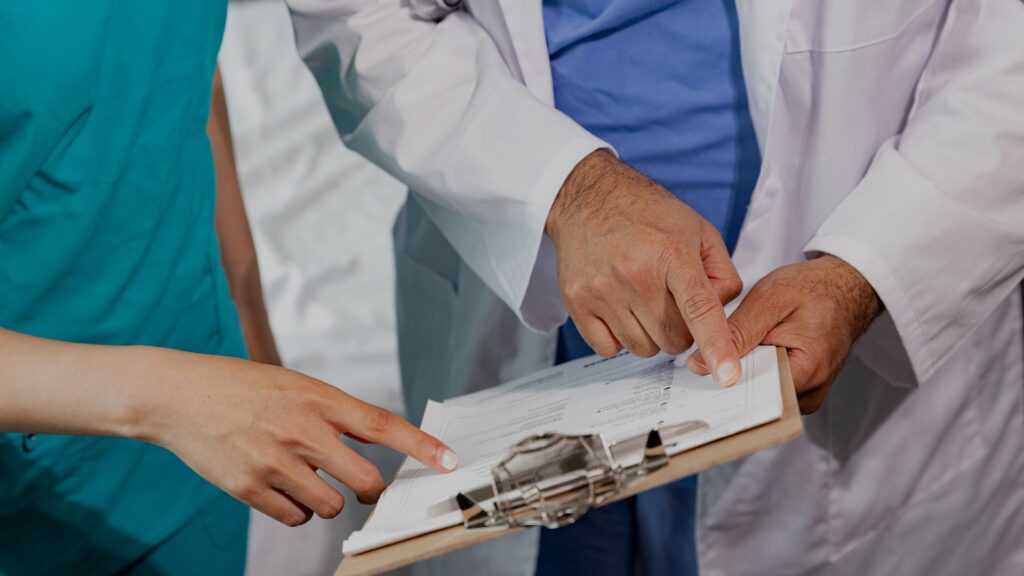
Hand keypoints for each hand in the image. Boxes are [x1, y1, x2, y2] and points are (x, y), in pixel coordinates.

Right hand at [138, 351, 457, 525]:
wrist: (179, 396)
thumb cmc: (243, 388)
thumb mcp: (296, 385)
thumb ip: (333, 413)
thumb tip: (369, 444)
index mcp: (319, 398)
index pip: (382, 424)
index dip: (421, 445)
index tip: (449, 461)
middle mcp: (302, 430)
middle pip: (364, 481)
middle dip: (370, 491)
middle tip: (361, 486)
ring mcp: (275, 462)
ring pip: (330, 507)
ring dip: (327, 501)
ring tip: (302, 477)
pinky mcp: (250, 488)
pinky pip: (296, 518)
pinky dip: (296, 510)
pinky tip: (280, 488)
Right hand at [546, 150, 743, 385]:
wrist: (588, 197)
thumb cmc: (648, 214)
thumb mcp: (698, 229)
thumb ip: (722, 273)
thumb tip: (722, 315)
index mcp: (672, 253)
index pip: (700, 308)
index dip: (717, 345)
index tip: (727, 377)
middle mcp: (636, 274)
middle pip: (674, 340)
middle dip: (681, 331)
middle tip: (671, 303)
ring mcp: (603, 290)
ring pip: (643, 349)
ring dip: (650, 335)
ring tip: (643, 302)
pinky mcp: (578, 302)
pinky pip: (608, 349)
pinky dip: (619, 339)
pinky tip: (619, 309)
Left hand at [686, 255, 882, 412]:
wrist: (843, 287)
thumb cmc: (812, 289)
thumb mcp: (769, 301)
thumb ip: (735, 333)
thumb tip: (699, 365)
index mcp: (808, 371)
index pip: (755, 397)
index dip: (723, 387)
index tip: (698, 379)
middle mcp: (811, 392)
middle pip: (756, 400)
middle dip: (728, 382)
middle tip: (704, 365)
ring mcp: (808, 393)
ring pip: (760, 395)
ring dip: (741, 376)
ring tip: (729, 354)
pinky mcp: (801, 387)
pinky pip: (769, 387)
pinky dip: (753, 373)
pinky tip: (744, 357)